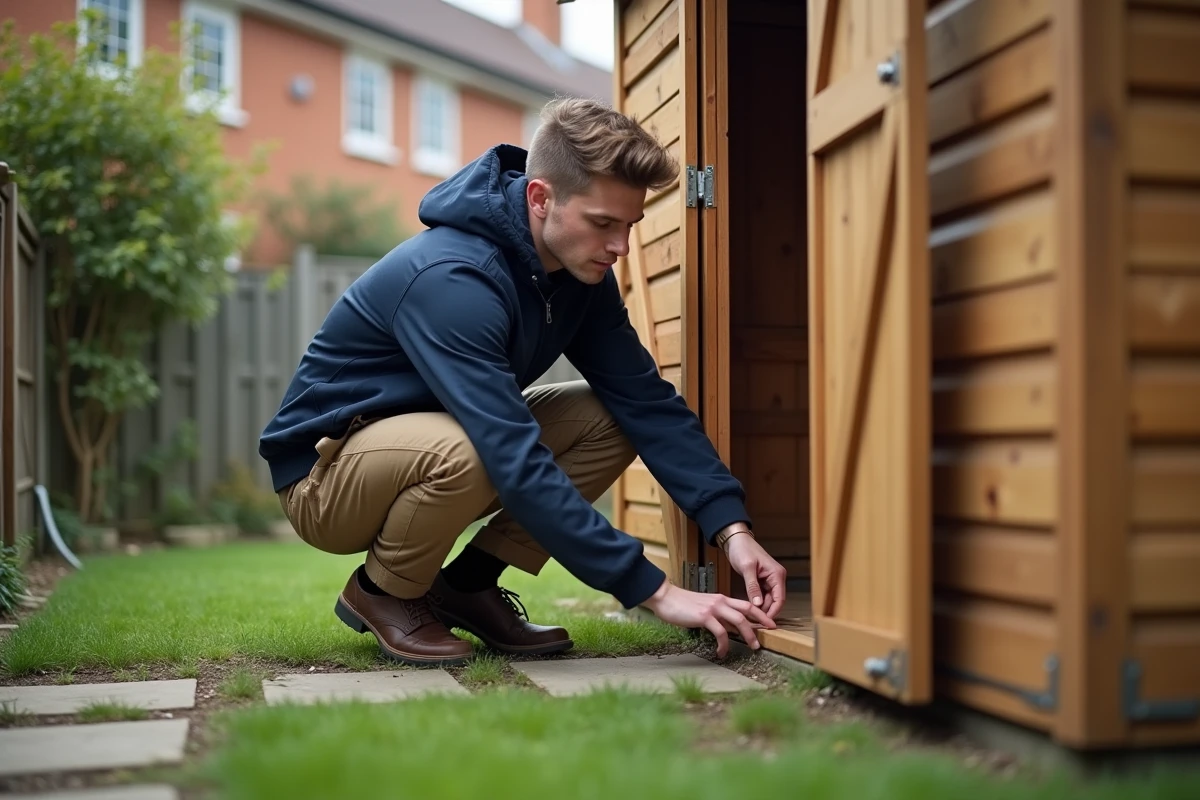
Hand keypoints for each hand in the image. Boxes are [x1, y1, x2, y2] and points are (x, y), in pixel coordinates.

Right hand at [642, 578, 776, 657]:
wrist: (666, 598)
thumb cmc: (682, 604)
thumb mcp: (704, 607)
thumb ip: (717, 614)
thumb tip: (727, 627)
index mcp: (721, 598)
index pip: (746, 604)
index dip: (760, 614)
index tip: (769, 624)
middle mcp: (720, 601)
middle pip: (747, 611)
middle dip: (760, 624)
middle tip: (769, 635)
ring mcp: (713, 608)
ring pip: (739, 621)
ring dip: (748, 635)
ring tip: (753, 647)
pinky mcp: (704, 616)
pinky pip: (721, 633)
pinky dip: (724, 644)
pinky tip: (721, 652)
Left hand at [723, 532, 786, 618]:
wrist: (736, 540)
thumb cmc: (743, 549)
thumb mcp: (747, 568)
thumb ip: (753, 586)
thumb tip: (758, 604)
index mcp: (777, 574)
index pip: (780, 598)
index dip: (773, 611)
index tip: (765, 622)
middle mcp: (776, 578)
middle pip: (775, 601)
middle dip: (765, 612)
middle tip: (754, 622)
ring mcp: (769, 580)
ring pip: (768, 600)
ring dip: (760, 609)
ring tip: (750, 618)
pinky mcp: (762, 581)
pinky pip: (762, 596)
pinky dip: (757, 603)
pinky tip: (749, 609)